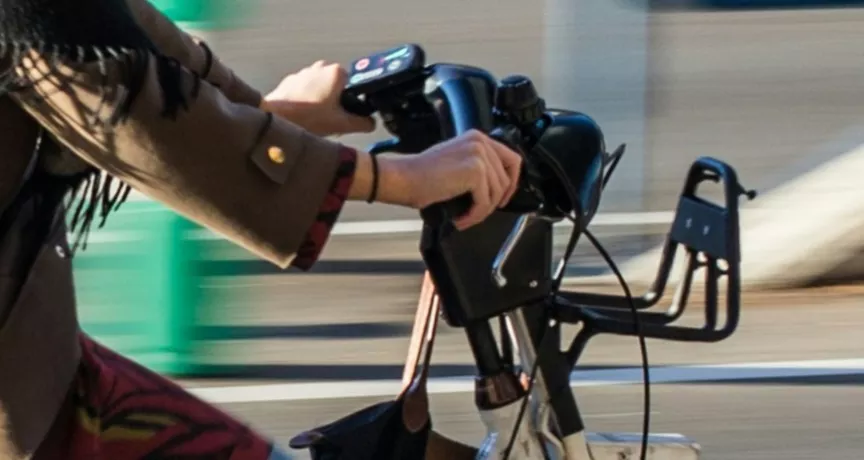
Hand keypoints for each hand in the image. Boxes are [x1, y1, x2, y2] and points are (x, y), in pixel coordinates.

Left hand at [263, 60, 375, 135]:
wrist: (274, 119)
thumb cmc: (307, 119)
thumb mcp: (342, 124)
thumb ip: (363, 123)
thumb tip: (371, 123)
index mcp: (336, 72)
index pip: (354, 85)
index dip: (352, 102)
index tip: (345, 115)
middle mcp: (320, 67)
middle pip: (337, 86)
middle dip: (336, 102)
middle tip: (330, 120)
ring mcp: (303, 72)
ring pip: (320, 88)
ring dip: (320, 101)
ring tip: (314, 120)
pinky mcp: (289, 81)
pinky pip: (304, 91)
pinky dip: (306, 101)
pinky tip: (302, 117)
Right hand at [375, 130, 522, 229]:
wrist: (405, 178)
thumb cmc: (423, 175)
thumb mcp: (456, 161)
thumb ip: (477, 165)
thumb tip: (496, 187)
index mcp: (478, 138)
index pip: (512, 159)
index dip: (511, 183)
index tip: (501, 198)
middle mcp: (481, 142)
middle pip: (506, 179)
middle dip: (495, 201)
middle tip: (479, 212)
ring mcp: (479, 155)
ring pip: (496, 193)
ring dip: (481, 211)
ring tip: (465, 217)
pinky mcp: (475, 172)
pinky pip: (485, 202)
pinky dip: (474, 216)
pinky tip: (461, 219)